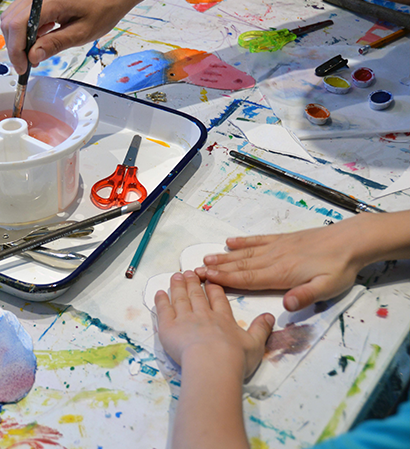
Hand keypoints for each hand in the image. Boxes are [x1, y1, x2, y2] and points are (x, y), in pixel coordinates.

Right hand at [1, 0, 152, 74]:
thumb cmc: (104, 6)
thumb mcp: (82, 33)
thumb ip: (55, 44)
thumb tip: (33, 57)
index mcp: (49, 1)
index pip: (18, 26)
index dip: (15, 51)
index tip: (22, 67)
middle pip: (10, 21)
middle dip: (15, 46)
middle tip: (28, 63)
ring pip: (12, 17)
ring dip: (18, 38)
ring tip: (35, 52)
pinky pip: (22, 13)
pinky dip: (25, 29)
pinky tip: (40, 37)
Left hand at [154, 271, 273, 378]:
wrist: (213, 364)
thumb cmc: (235, 358)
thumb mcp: (255, 344)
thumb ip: (261, 329)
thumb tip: (270, 316)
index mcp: (223, 319)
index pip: (218, 299)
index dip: (213, 288)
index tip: (209, 280)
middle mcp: (203, 315)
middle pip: (197, 295)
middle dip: (192, 282)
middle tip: (188, 273)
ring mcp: (185, 319)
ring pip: (180, 298)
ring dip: (177, 286)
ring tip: (176, 276)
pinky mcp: (169, 327)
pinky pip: (164, 310)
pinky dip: (161, 301)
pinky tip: (160, 293)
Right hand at [195, 215, 377, 310]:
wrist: (351, 240)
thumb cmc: (340, 267)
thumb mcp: (328, 288)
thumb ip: (304, 296)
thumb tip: (285, 307)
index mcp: (281, 273)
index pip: (247, 278)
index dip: (226, 280)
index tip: (206, 280)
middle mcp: (273, 259)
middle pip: (240, 266)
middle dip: (217, 269)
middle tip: (196, 271)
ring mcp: (277, 247)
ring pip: (245, 253)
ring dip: (224, 257)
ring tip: (206, 259)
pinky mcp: (283, 239)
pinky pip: (258, 240)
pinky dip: (242, 241)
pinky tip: (230, 242)